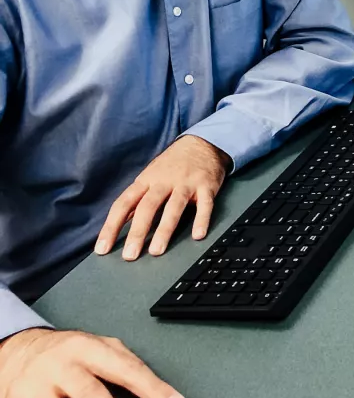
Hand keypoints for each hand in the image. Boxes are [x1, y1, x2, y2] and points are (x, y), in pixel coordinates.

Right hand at [0, 327, 185, 397]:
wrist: (16, 352)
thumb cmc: (66, 353)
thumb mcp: (98, 347)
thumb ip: (127, 365)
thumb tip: (162, 392)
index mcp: (85, 348)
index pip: (125, 368)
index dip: (153, 389)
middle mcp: (59, 367)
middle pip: (91, 395)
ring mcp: (33, 391)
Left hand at [95, 135, 229, 260]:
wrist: (202, 143)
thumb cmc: (173, 164)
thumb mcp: (150, 176)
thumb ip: (137, 199)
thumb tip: (120, 223)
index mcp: (146, 180)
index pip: (123, 204)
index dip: (111, 227)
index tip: (102, 249)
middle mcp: (164, 181)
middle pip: (147, 207)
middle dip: (137, 232)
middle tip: (130, 255)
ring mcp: (186, 183)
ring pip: (174, 207)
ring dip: (165, 230)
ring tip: (157, 251)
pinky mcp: (206, 186)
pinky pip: (204, 204)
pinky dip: (202, 219)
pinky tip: (198, 236)